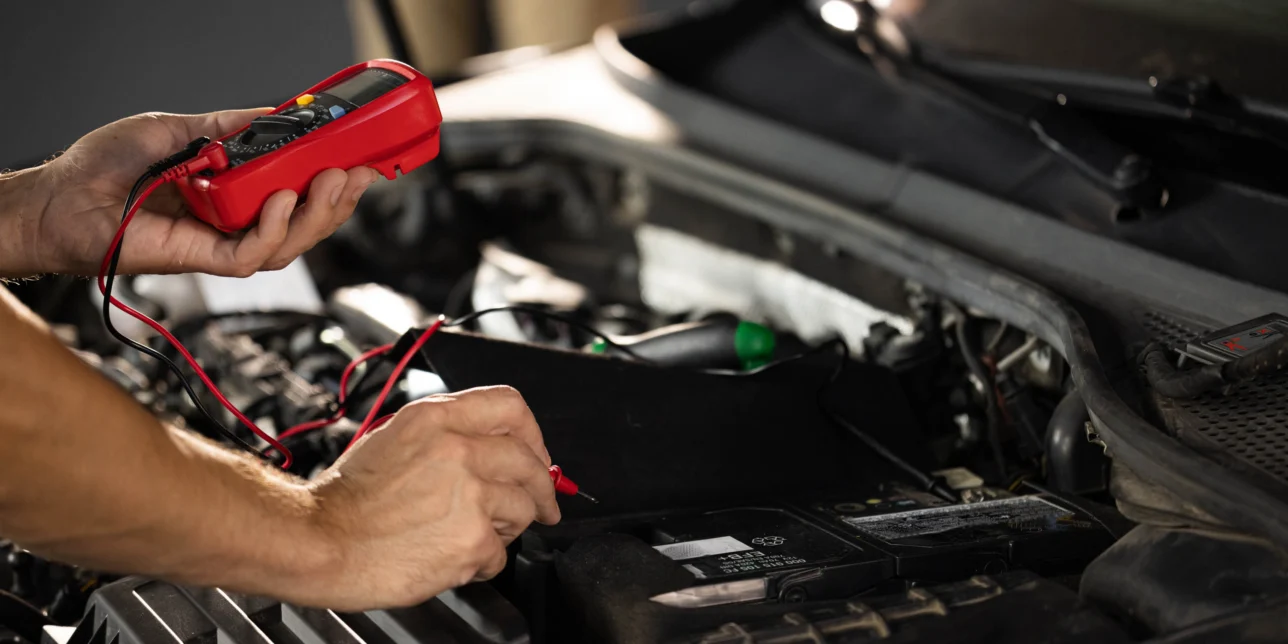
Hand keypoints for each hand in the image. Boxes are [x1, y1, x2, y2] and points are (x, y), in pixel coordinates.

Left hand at [19, 110, 378, 276]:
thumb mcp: (178, 128)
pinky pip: (255, 254)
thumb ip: (229, 127)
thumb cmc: (104, 167)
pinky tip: (280, 199)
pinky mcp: (205, 260)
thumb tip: (276, 116)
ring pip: (291, 244)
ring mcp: (222, 242)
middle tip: (356, 172)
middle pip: (306, 223)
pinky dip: (275, 229)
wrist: (62, 198)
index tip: (357, 157)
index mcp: (233, 189)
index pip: (297, 191)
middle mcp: (233, 220)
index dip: (331, 179)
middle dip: (338, 200)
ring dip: (318, 215)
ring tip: (329, 182)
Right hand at [300, 386, 559, 610]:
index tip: (537, 456)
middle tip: (544, 505)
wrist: (319, 542)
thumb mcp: (394, 438)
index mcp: (435, 419)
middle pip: (529, 461)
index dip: (533, 435)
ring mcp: (469, 494)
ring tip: (471, 535)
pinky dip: (482, 562)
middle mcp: (457, 449)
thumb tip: (494, 447)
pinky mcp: (471, 539)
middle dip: (542, 488)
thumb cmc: (348, 499)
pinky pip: (500, 553)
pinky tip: (453, 558)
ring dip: (506, 528)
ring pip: (522, 509)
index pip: (510, 406)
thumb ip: (446, 435)